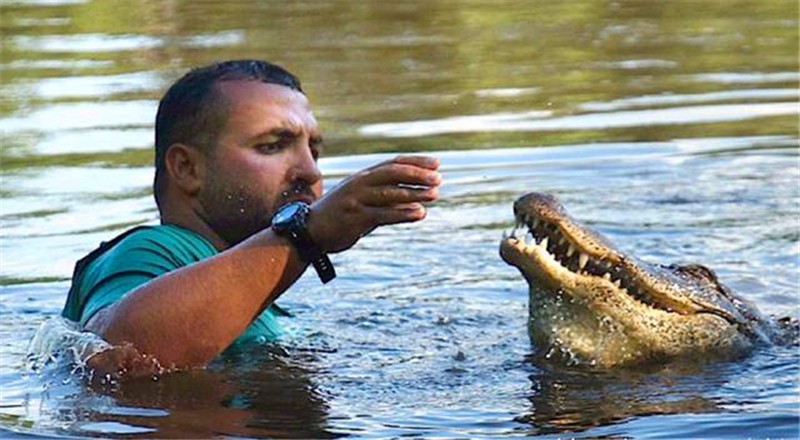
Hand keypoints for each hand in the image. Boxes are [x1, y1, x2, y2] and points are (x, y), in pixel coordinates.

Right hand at [308, 155, 440, 252]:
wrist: (310, 231)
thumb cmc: (341, 215)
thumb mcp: (362, 200)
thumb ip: (384, 197)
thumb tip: (414, 198)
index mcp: (362, 177)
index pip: (392, 164)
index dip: (415, 162)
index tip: (437, 164)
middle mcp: (359, 184)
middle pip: (392, 174)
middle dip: (417, 175)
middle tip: (438, 179)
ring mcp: (356, 200)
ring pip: (389, 193)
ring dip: (414, 193)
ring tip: (435, 194)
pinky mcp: (355, 218)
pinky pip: (383, 214)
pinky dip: (403, 213)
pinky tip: (419, 213)